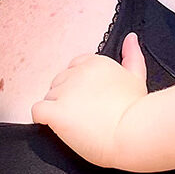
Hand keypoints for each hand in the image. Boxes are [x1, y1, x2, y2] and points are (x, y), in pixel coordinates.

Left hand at [32, 32, 148, 167]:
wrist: (134, 135)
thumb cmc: (136, 112)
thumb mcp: (137, 78)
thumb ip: (132, 56)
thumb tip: (130, 38)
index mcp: (96, 63)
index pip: (74, 68)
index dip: (79, 87)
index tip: (90, 101)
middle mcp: (78, 72)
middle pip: (59, 83)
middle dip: (67, 98)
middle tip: (85, 116)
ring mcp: (66, 91)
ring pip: (49, 97)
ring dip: (58, 111)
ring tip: (77, 125)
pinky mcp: (56, 111)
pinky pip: (37, 111)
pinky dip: (42, 119)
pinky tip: (55, 126)